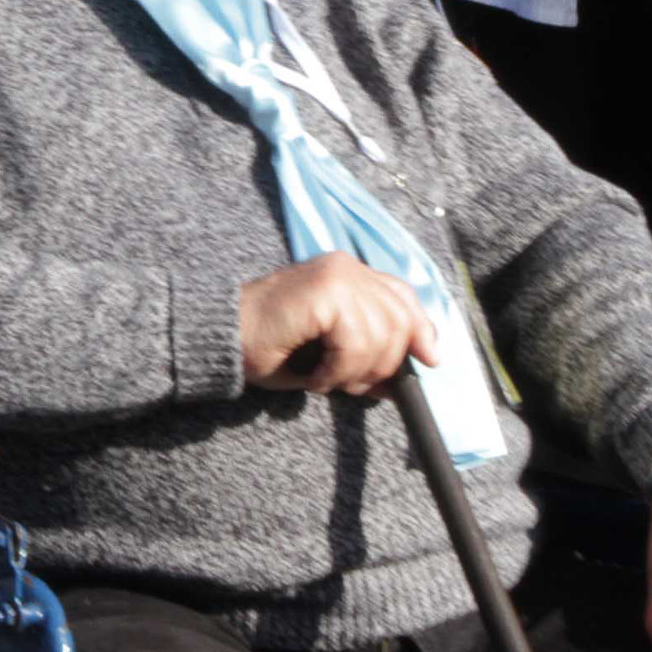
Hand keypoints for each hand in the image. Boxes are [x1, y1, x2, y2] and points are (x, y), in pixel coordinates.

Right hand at [238, 253, 441, 396]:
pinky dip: (339, 370)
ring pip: (381, 334)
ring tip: (325, 380)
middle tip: (349, 385)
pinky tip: (314, 377)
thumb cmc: (269, 348)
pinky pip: (356, 341)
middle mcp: (346, 266)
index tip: (429, 360)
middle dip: (384, 363)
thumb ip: (369, 356)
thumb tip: (405, 379)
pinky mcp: (325, 289)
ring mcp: (337, 274)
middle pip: (401, 318)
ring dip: (356, 372)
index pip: (403, 297)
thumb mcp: (331, 354)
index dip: (421, 329)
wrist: (222, 339)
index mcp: (349, 275)